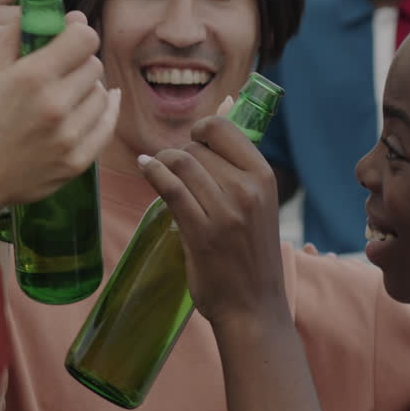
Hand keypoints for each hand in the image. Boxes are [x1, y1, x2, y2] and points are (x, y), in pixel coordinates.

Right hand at [0, 11, 119, 215]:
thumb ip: (20, 33)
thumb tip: (60, 12)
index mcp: (32, 76)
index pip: (85, 38)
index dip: (80, 33)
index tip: (71, 37)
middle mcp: (54, 105)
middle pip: (94, 65)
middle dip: (81, 62)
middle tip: (64, 69)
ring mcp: (68, 136)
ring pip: (102, 94)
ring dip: (89, 89)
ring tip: (69, 93)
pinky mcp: (76, 161)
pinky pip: (106, 126)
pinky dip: (105, 112)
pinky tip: (101, 104)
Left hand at [137, 102, 288, 328]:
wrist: (253, 306)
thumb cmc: (250, 252)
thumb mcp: (255, 201)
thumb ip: (236, 160)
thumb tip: (227, 104)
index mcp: (264, 177)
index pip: (224, 129)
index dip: (201, 130)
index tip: (192, 143)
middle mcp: (248, 190)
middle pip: (197, 147)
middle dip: (178, 152)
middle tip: (172, 168)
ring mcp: (226, 212)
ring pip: (181, 163)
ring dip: (162, 162)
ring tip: (156, 168)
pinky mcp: (202, 233)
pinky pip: (170, 188)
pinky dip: (152, 172)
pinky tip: (145, 167)